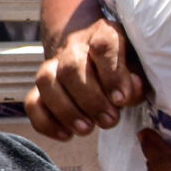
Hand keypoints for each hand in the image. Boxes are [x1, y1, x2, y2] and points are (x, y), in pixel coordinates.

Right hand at [25, 15, 145, 139]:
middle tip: (108, 120)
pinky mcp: (41, 86)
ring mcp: (53, 64)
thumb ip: (135, 81)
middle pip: (70, 67)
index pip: (102, 47)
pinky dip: (46, 122)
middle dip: (90, 99)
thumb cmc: (121, 64)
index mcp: (103, 35)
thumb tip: (127, 94)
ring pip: (46, 81)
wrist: (90, 50)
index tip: (121, 100)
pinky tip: (66, 135)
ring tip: (86, 129)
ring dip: (66, 110)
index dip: (111, 74)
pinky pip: (32, 102)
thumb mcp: (138, 66)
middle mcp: (74, 46)